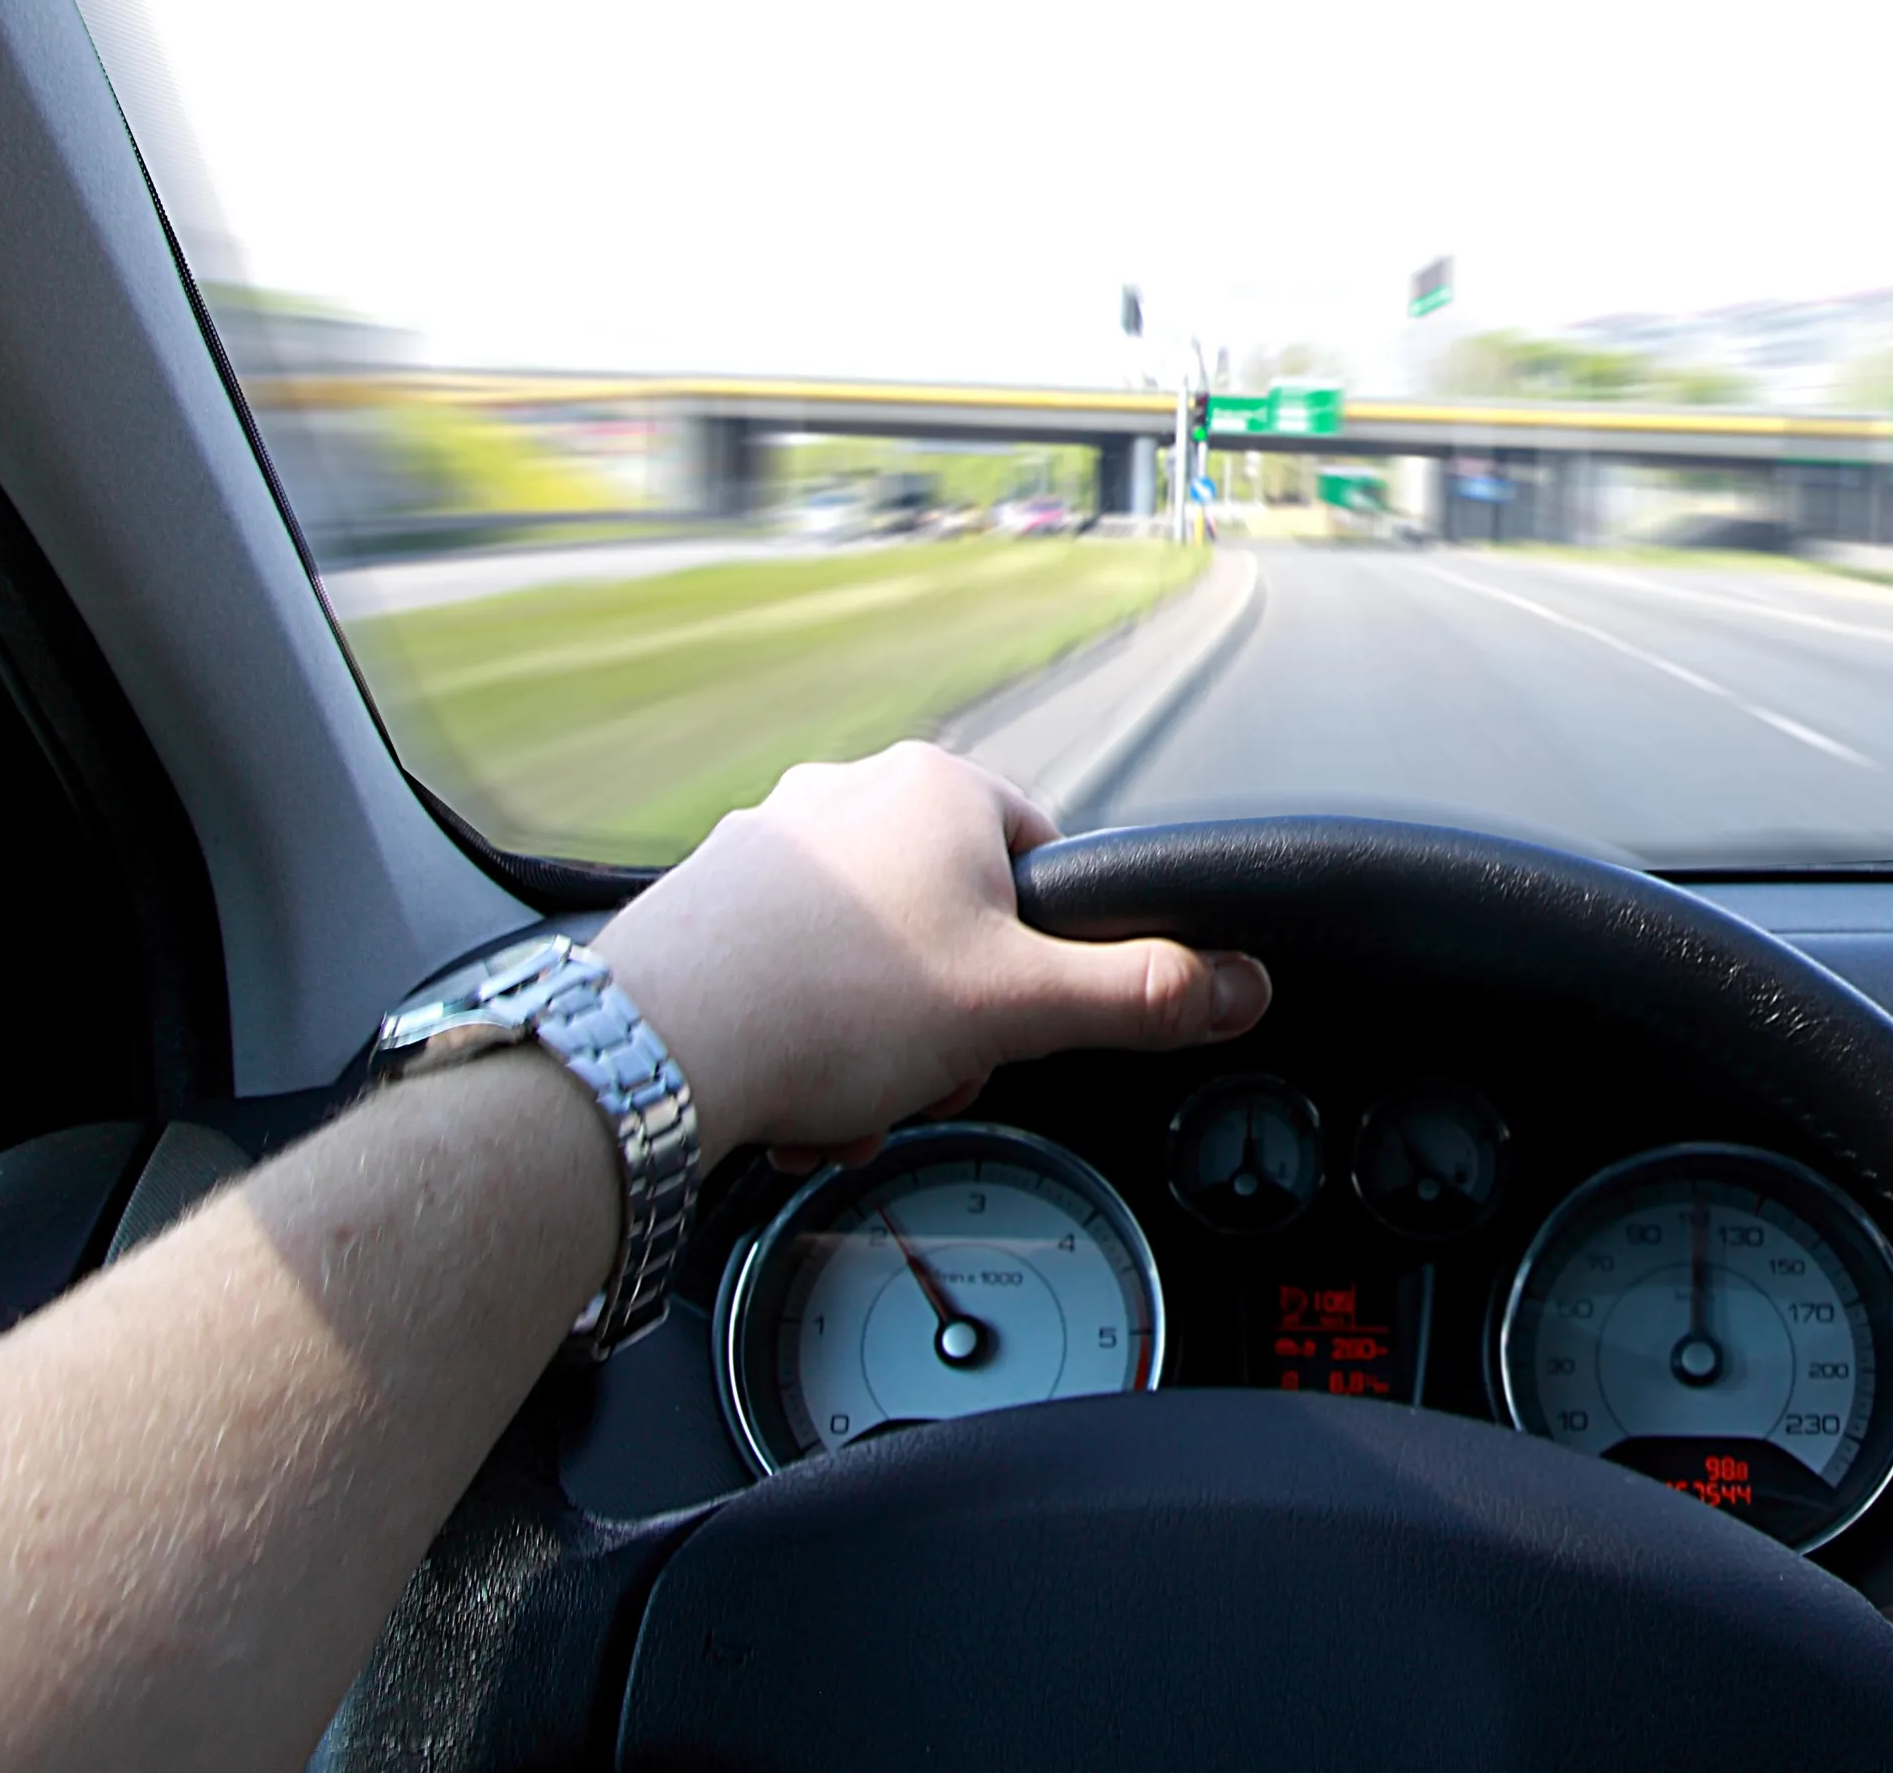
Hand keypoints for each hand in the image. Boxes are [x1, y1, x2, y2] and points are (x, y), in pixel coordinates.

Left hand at [589, 742, 1267, 1169]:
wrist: (652, 1051)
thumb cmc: (830, 1003)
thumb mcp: (1020, 1008)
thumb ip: (1142, 995)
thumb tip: (1239, 985)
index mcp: (939, 788)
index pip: (1043, 861)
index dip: (1045, 958)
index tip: (1018, 1019)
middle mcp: (848, 793)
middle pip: (954, 923)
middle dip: (952, 1024)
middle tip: (932, 1078)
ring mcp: (768, 845)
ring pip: (872, 962)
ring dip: (880, 1050)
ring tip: (852, 1103)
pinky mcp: (707, 904)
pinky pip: (794, 976)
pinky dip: (808, 1043)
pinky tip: (795, 1099)